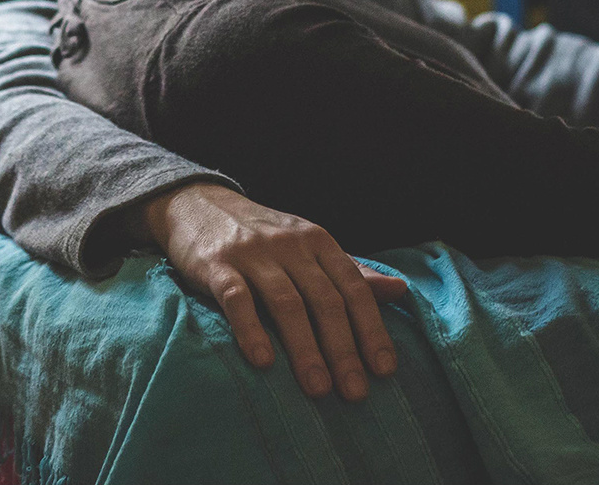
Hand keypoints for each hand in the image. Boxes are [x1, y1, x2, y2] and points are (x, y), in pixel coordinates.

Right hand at [140, 183, 407, 401]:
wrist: (198, 204)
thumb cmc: (263, 236)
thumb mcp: (309, 245)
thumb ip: (351, 271)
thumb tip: (401, 290)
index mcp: (318, 241)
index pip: (353, 288)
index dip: (371, 329)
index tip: (384, 371)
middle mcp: (290, 245)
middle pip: (324, 300)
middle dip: (343, 349)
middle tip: (354, 393)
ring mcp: (253, 253)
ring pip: (286, 303)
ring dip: (305, 348)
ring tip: (317, 389)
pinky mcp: (217, 264)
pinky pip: (237, 298)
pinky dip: (251, 330)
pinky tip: (263, 362)